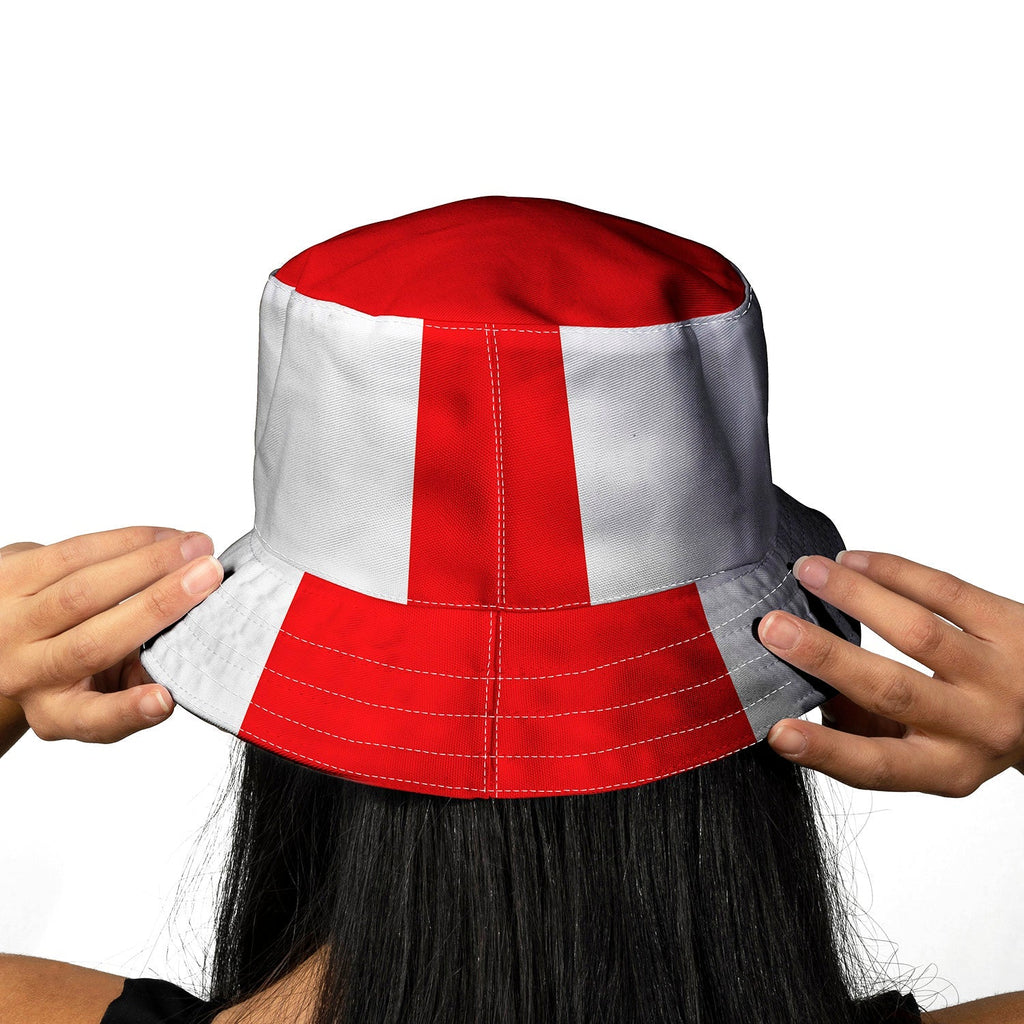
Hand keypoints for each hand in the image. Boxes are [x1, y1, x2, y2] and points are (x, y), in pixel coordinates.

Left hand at [0, 527, 222, 744]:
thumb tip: (189, 637)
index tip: (164, 699)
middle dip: (159, 605)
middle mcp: (25, 672)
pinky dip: (129, 541)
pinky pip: (75, 552)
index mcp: (58, 710)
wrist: (10, 626)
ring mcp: (10, 623)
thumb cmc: (76, 657)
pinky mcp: (7, 576)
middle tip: (207, 577)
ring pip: (83, 588)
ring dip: (150, 561)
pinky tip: (165, 537)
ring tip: (197, 547)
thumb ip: (144, 673)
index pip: (93, 719)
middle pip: (93, 642)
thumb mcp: (105, 683)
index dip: (129, 710)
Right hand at [757, 550, 1023, 795]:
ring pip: (918, 630)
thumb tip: (806, 686)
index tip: (778, 730)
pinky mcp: (1015, 625)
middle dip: (825, 655)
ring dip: (853, 595)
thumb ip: (864, 727)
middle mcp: (979, 725)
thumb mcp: (925, 748)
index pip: (878, 765)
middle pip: (893, 688)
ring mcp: (1001, 674)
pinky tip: (853, 560)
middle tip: (773, 627)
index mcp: (948, 766)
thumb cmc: (974, 727)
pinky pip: (945, 591)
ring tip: (807, 571)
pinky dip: (892, 571)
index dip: (825, 749)